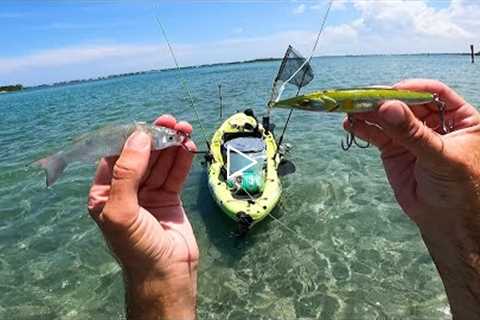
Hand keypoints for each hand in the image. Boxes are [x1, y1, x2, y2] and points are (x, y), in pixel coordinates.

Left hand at [88, 115, 197, 319]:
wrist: (166, 275)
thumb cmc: (137, 248)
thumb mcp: (121, 212)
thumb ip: (126, 174)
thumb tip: (139, 138)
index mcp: (104, 193)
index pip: (115, 157)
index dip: (131, 138)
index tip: (148, 124)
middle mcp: (126, 190)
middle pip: (141, 155)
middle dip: (156, 138)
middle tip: (171, 122)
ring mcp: (149, 194)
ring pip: (160, 162)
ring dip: (172, 145)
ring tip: (184, 128)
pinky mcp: (169, 198)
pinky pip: (175, 173)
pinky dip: (182, 159)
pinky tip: (189, 146)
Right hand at [344, 79, 479, 317]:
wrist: (445, 221)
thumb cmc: (458, 188)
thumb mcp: (439, 156)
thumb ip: (413, 133)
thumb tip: (386, 107)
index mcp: (459, 117)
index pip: (434, 93)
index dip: (412, 89)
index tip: (390, 92)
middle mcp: (434, 122)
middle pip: (406, 103)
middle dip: (384, 101)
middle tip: (361, 99)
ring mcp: (411, 135)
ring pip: (388, 118)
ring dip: (368, 113)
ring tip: (350, 111)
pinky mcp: (394, 149)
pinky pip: (377, 134)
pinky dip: (363, 129)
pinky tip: (350, 125)